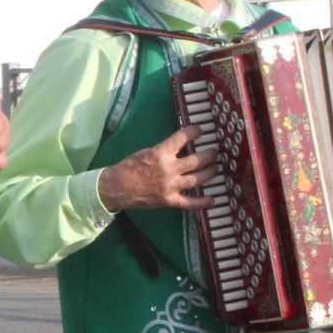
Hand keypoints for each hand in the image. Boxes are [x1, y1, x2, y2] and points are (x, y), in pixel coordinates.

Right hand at [96, 126, 217, 211]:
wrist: (117, 188)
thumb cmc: (129, 168)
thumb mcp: (145, 152)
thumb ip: (164, 151)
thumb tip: (181, 146)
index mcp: (160, 153)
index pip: (183, 137)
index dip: (195, 131)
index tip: (200, 129)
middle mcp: (169, 169)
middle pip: (197, 160)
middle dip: (210, 154)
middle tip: (214, 152)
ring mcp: (171, 186)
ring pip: (198, 179)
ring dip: (210, 172)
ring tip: (215, 168)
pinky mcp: (169, 200)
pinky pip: (190, 203)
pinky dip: (202, 202)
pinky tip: (212, 199)